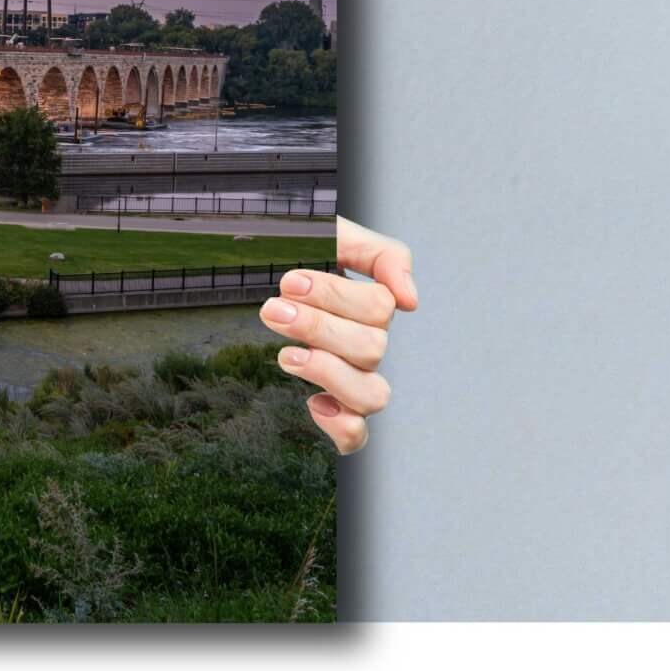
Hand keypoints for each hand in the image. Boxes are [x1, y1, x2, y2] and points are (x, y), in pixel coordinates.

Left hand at [259, 215, 416, 454]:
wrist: (258, 267)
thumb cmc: (298, 253)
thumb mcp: (335, 234)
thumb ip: (381, 254)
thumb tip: (410, 300)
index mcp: (371, 306)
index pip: (379, 308)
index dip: (335, 296)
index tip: (290, 282)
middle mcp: (368, 345)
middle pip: (372, 349)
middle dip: (317, 328)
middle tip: (273, 309)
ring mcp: (354, 379)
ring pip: (373, 396)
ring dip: (329, 374)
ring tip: (286, 356)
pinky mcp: (335, 409)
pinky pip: (357, 436)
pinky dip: (342, 427)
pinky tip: (313, 403)